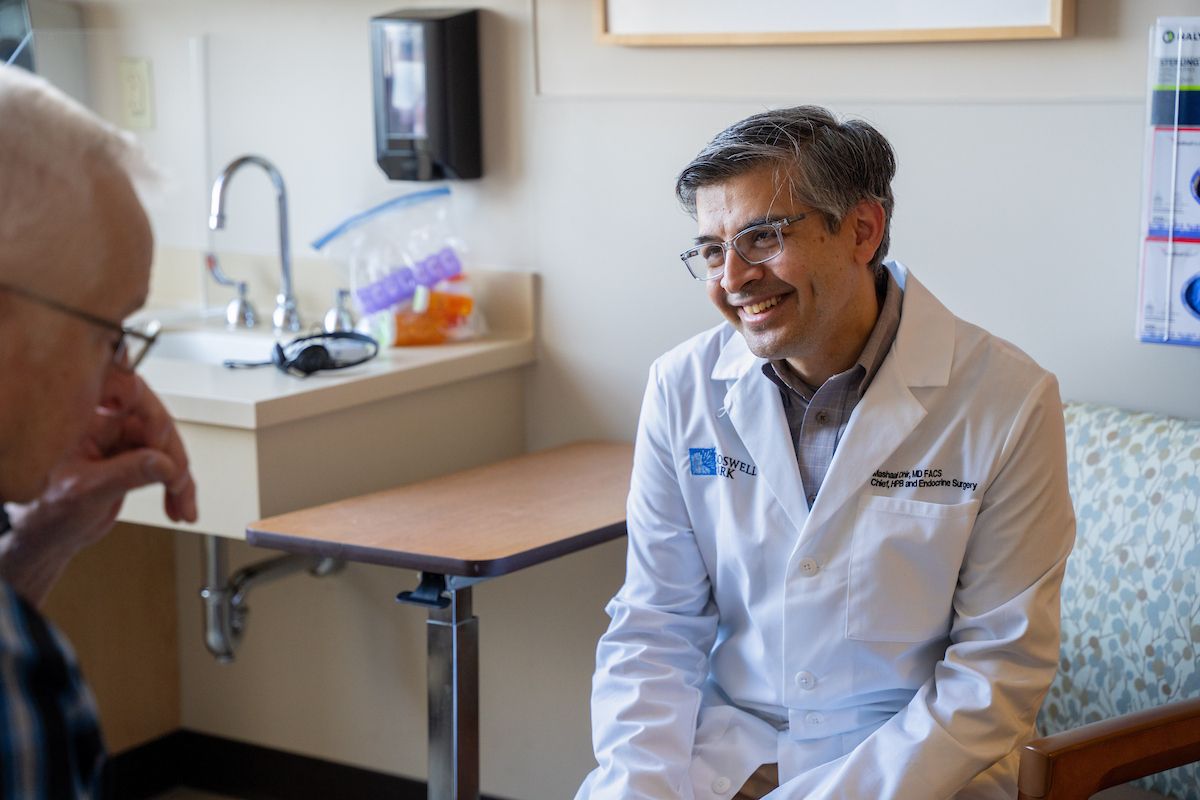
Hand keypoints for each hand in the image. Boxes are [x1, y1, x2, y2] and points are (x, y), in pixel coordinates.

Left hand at [1, 374, 196, 604]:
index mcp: (84, 420)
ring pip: (166, 448)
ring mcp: (120, 442)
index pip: (128, 395)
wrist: (49, 537)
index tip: (163, 445)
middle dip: (173, 457)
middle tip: (177, 484)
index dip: (153, 415)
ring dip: (180, 478)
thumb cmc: (47, 514)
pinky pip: (165, 465)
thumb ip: (126, 473)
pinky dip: (176, 486)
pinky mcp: (132, 460)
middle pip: (156, 424)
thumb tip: (164, 462)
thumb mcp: (86, 492)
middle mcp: (104, 426)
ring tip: (182, 504)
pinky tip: (178, 503)